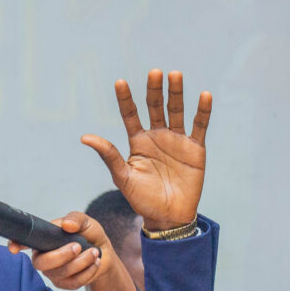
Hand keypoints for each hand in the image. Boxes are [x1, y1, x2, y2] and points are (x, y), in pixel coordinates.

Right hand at [11, 212, 110, 290]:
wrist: (103, 252)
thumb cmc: (88, 235)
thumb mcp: (85, 222)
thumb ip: (75, 219)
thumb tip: (67, 225)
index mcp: (43, 240)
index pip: (25, 242)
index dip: (16, 244)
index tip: (13, 248)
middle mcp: (43, 258)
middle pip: (41, 263)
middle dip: (61, 255)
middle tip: (78, 246)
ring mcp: (53, 273)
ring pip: (61, 273)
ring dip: (81, 262)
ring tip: (94, 252)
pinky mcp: (65, 284)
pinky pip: (73, 282)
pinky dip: (88, 271)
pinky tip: (95, 262)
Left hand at [82, 69, 209, 231]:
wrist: (168, 218)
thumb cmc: (143, 200)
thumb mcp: (123, 177)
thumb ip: (109, 156)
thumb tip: (85, 137)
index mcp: (138, 141)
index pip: (130, 114)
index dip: (125, 99)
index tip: (119, 82)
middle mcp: (157, 136)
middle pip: (155, 106)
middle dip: (154, 89)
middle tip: (154, 72)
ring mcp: (177, 140)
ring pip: (176, 111)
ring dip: (176, 93)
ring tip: (175, 74)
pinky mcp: (195, 148)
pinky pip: (199, 126)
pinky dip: (202, 111)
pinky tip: (204, 95)